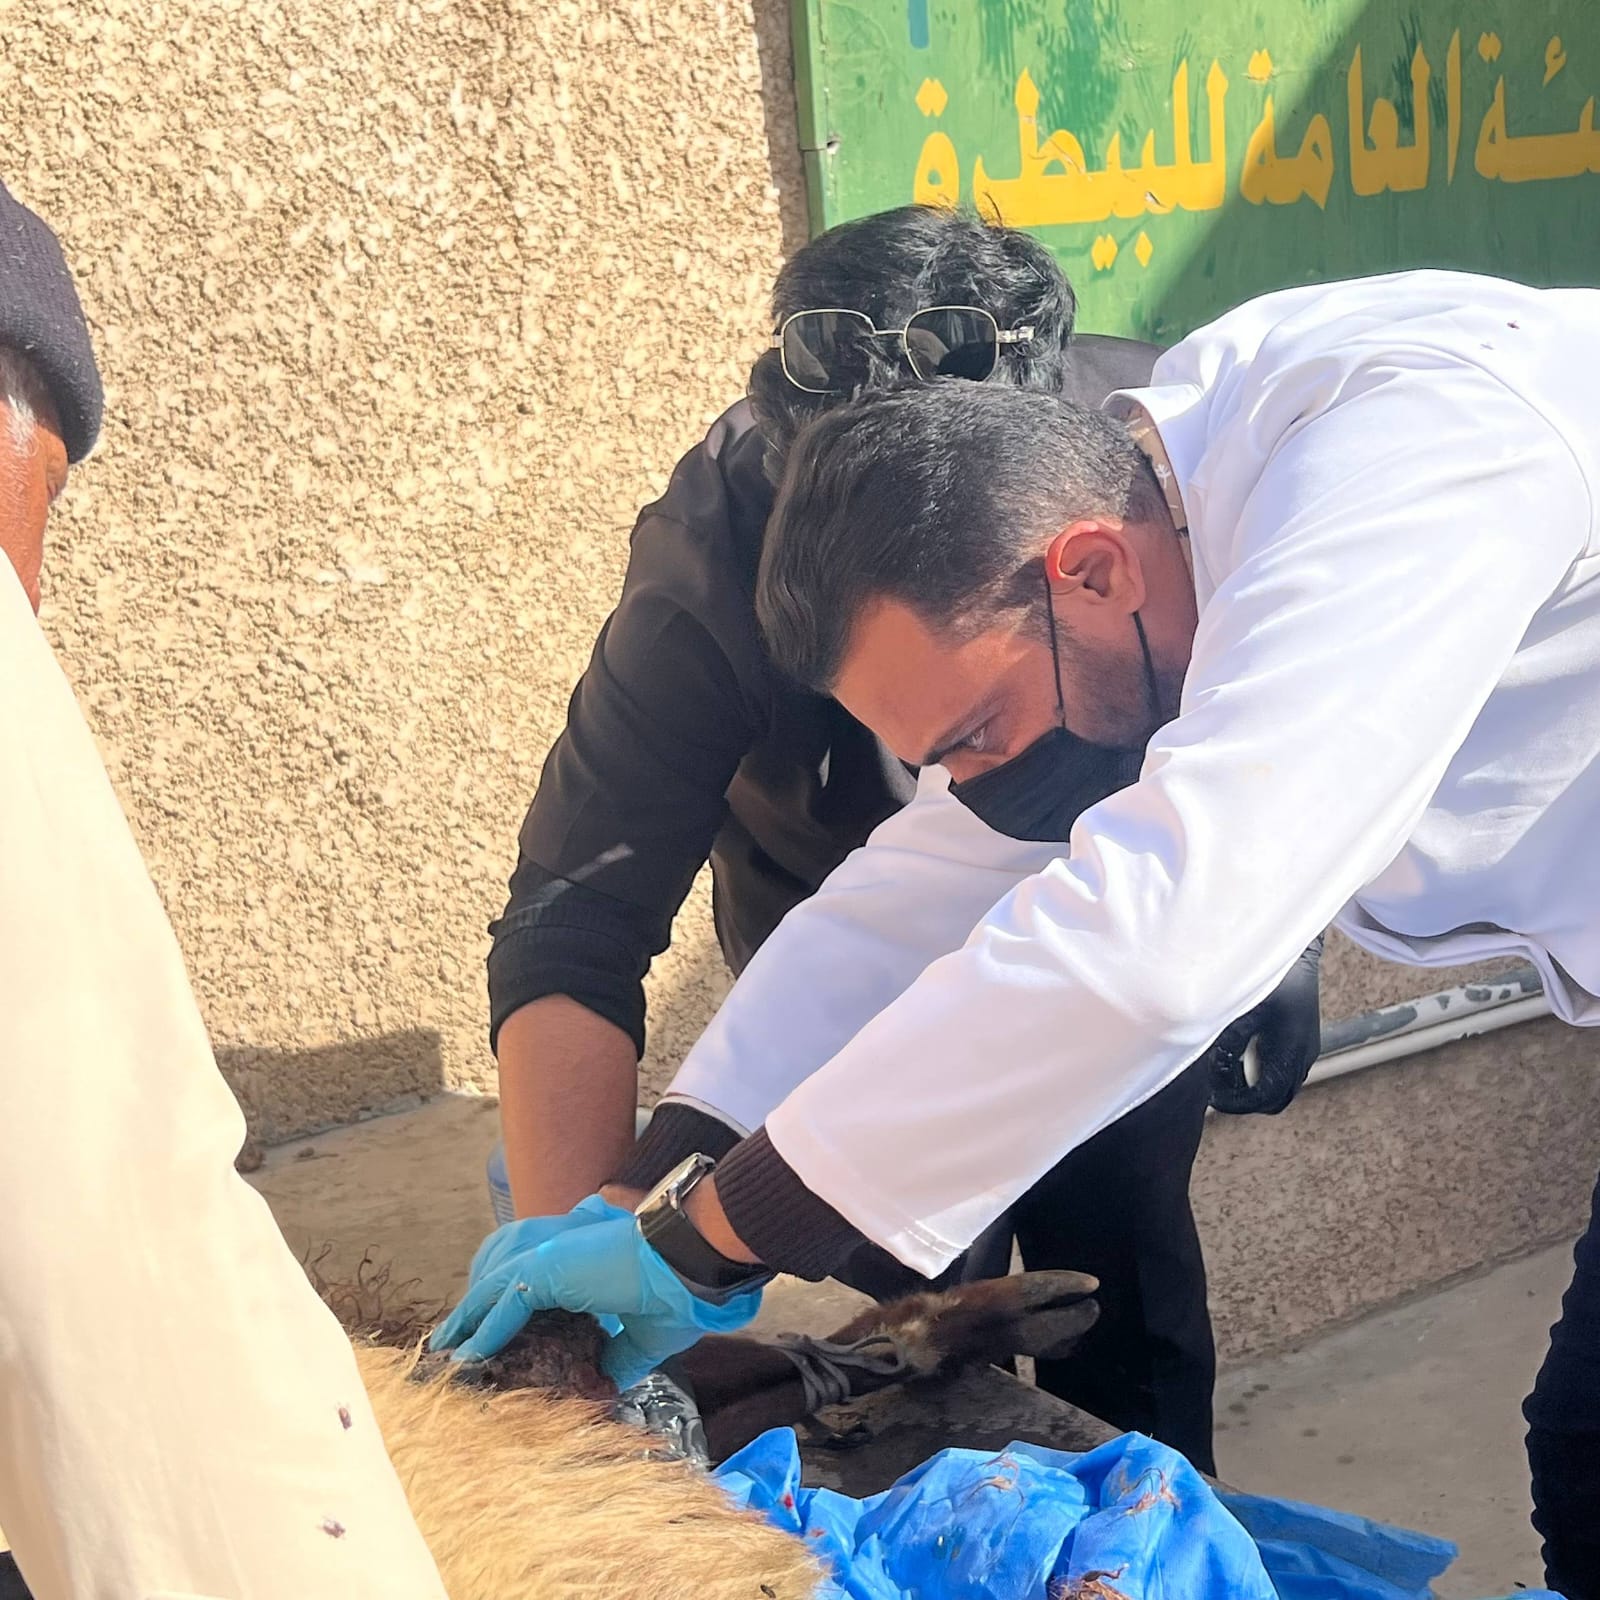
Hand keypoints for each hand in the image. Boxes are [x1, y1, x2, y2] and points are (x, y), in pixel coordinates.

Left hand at [430, 1205, 761, 1387]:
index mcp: (581, 1257)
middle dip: (475, 1306)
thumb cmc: (677, 1293)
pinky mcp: (546, 1265)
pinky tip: (467, 1356)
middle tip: (454, 1341)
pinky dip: (482, 1332)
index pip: (528, 1275)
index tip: (487, 1334)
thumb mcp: (642, 1337)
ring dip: (467, 1318)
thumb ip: (617, 1356)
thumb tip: (605, 1387)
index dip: (503, 1303)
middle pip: (499, 1273)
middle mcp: (559, 1247)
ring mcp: (550, 1253)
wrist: (690, 1266)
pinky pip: (502, 1304)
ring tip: (446, 1348)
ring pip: (492, 1286)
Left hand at [1206, 935, 1324, 1115]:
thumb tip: (1208, 1070)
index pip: (1267, 1096)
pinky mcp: (1302, 1041)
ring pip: (1281, 1086)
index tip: (1212, 1100)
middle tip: (1214, 1092)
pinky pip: (1282, 1071)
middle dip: (1244, 1101)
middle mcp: (1304, 1055)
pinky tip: (1233, 1058)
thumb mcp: (1243, 1008)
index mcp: (1291, 1051)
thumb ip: (1229, 1040)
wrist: (1298, 951)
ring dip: (1251, 1087)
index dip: (1238, 1103)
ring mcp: (1306, 1049)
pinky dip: (1259, 1074)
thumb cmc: (1271, 976)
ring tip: (1219, 1076)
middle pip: (1276, 1099)